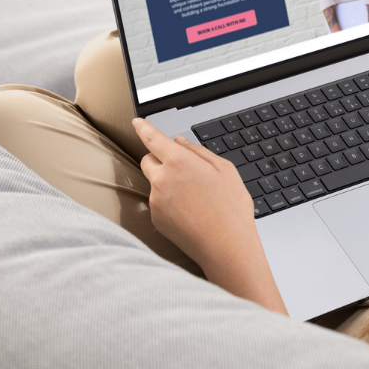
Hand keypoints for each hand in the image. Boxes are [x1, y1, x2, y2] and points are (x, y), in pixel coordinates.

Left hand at [133, 117, 284, 312]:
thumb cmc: (230, 209)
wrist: (226, 246)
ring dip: (166, 184)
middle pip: (147, 160)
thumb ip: (199, 152)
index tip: (138, 122)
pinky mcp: (155, 219)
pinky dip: (168, 203)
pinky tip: (189, 212)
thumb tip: (180, 142)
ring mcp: (156, 201)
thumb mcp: (225, 171)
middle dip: (159, 159)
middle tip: (181, 168)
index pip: (153, 138)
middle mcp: (162, 179)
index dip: (144, 128)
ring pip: (154, 183)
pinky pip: (157, 203)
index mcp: (179, 162)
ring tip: (193, 198)